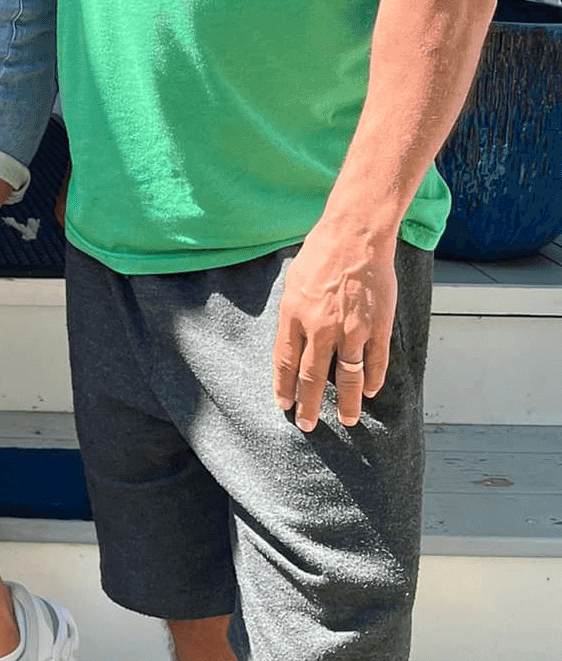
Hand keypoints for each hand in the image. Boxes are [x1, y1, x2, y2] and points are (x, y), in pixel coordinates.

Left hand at [272, 216, 397, 430]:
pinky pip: (375, 362)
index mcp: (293, 316)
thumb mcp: (293, 283)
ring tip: (348, 420)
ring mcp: (350, 330)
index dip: (284, 388)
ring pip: (348, 378)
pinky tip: (372, 391)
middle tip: (307, 425)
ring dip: (348, 403)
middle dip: (308, 405)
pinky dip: (374, 380)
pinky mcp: (376, 327)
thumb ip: (293, 315)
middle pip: (312, 377)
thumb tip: (293, 342)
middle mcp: (320, 328)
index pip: (285, 363)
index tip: (284, 405)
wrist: (354, 236)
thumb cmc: (320, 254)